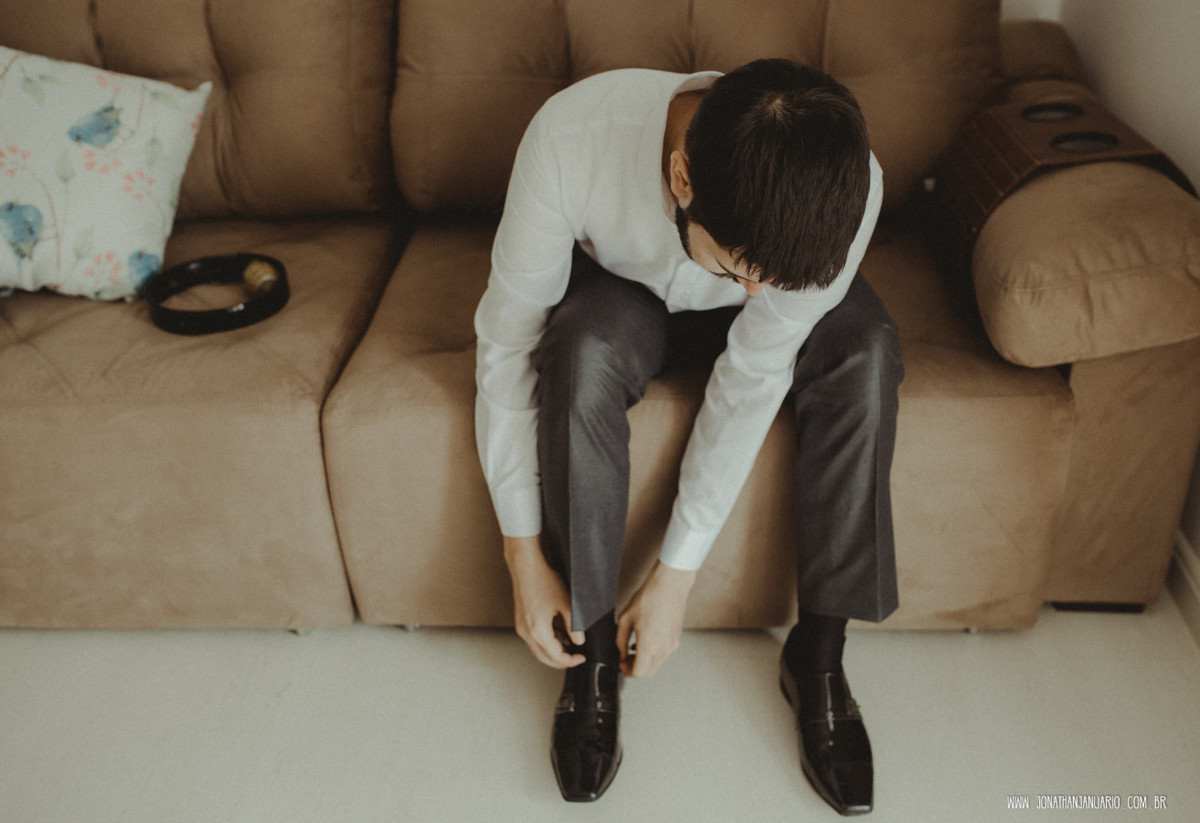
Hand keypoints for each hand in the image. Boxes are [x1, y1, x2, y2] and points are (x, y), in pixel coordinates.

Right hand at [504, 535, 585, 668]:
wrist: (526, 567)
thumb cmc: (543, 580)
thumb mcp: (566, 604)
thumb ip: (574, 625)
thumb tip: (580, 640)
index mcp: (537, 630)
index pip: (555, 656)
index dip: (570, 661)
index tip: (581, 658)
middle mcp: (526, 632)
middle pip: (544, 657)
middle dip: (561, 661)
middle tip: (575, 658)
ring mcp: (521, 627)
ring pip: (538, 649)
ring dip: (553, 652)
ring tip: (569, 647)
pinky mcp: (521, 621)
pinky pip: (534, 639)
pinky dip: (546, 642)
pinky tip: (558, 635)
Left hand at [616, 561, 696, 677]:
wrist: (669, 586)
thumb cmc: (649, 598)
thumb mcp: (626, 619)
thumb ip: (620, 641)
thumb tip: (621, 653)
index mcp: (649, 645)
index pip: (639, 672)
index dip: (627, 671)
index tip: (621, 664)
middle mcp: (663, 649)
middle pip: (648, 672)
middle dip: (635, 669)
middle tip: (625, 659)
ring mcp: (672, 645)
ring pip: (657, 664)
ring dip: (645, 662)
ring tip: (634, 649)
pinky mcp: (676, 639)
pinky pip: (664, 654)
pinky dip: (653, 654)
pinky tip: (646, 642)